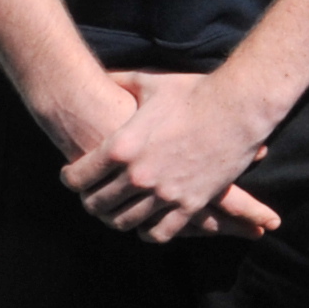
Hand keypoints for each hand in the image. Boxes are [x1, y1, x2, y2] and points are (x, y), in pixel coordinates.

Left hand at [58, 70, 281, 243]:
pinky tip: (145, 226)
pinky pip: (159, 233)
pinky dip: (148, 232)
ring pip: (124, 222)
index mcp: (121, 146)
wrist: (239, 107)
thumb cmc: (194, 92)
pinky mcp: (190, 204)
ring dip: (115, 219)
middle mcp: (137, 175)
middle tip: (91, 197)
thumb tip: (103, 75)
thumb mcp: (149, 83)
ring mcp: (164, 193)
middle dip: (90, 201)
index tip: (72, 177)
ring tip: (116, 212)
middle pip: (97, 204)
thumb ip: (120, 82)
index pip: (78, 177)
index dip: (69, 179)